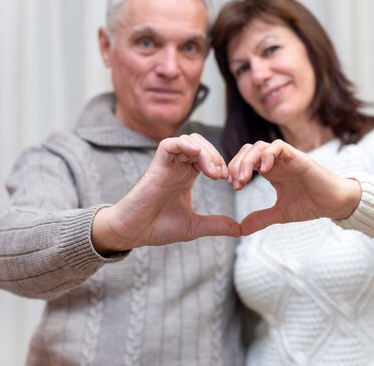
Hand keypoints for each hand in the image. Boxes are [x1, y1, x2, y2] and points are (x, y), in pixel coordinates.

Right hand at [92, 134, 240, 253]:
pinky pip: (169, 144)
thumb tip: (240, 230)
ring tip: (213, 173)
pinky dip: (184, 144)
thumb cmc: (157, 227)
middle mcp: (178, 166)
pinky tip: (196, 155)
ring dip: (206, 152)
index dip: (222, 163)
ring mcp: (167, 164)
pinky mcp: (156, 165)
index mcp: (187, 175)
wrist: (133, 232)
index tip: (230, 181)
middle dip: (216, 156)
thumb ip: (217, 225)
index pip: (209, 156)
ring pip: (190, 140)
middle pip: (202, 144)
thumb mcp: (194, 226)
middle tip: (222, 176)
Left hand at [227, 140, 361, 234]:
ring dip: (249, 160)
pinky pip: (278, 147)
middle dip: (237, 164)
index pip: (245, 161)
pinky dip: (268, 154)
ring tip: (244, 178)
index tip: (234, 186)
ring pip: (260, 146)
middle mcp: (276, 161)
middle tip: (235, 182)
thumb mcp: (280, 213)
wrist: (334, 203)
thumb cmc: (310, 204)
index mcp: (270, 171)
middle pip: (249, 150)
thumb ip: (261, 219)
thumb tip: (241, 229)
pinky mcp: (298, 157)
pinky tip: (264, 170)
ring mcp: (286, 158)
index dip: (235, 169)